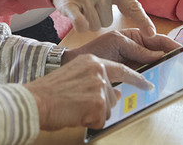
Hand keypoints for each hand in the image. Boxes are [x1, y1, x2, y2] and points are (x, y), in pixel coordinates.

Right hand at [25, 53, 151, 130]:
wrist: (36, 101)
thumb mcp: (75, 77)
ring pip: (106, 109)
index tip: (147, 84)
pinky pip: (101, 119)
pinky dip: (89, 121)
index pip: (121, 70)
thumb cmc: (50, 92)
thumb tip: (116, 94)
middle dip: (98, 104)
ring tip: (73, 107)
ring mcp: (100, 86)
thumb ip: (96, 81)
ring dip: (92, 113)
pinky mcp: (99, 102)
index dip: (135, 79)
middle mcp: (99, 70)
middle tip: (77, 104)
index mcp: (92, 61)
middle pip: (111, 95)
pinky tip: (75, 113)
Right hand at [45, 0, 154, 35]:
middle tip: (92, 6)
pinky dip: (81, 26)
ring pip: (94, 26)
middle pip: (108, 22)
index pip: (132, 5)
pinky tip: (77, 17)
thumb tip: (140, 18)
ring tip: (84, 8)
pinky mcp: (70, 4)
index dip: (143, 21)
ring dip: (89, 21)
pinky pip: (82, 25)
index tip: (151, 33)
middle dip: (100, 18)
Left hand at [64, 29, 179, 68]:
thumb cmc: (96, 50)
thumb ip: (138, 49)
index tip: (182, 48)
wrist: (79, 65)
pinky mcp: (131, 75)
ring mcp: (135, 63)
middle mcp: (137, 49)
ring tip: (176, 71)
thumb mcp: (118, 43)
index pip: (157, 39)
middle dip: (171, 55)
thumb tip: (159, 54)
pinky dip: (154, 77)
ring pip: (155, 64)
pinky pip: (146, 75)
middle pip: (159, 52)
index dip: (170, 43)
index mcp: (135, 37)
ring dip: (165, 67)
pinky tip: (160, 81)